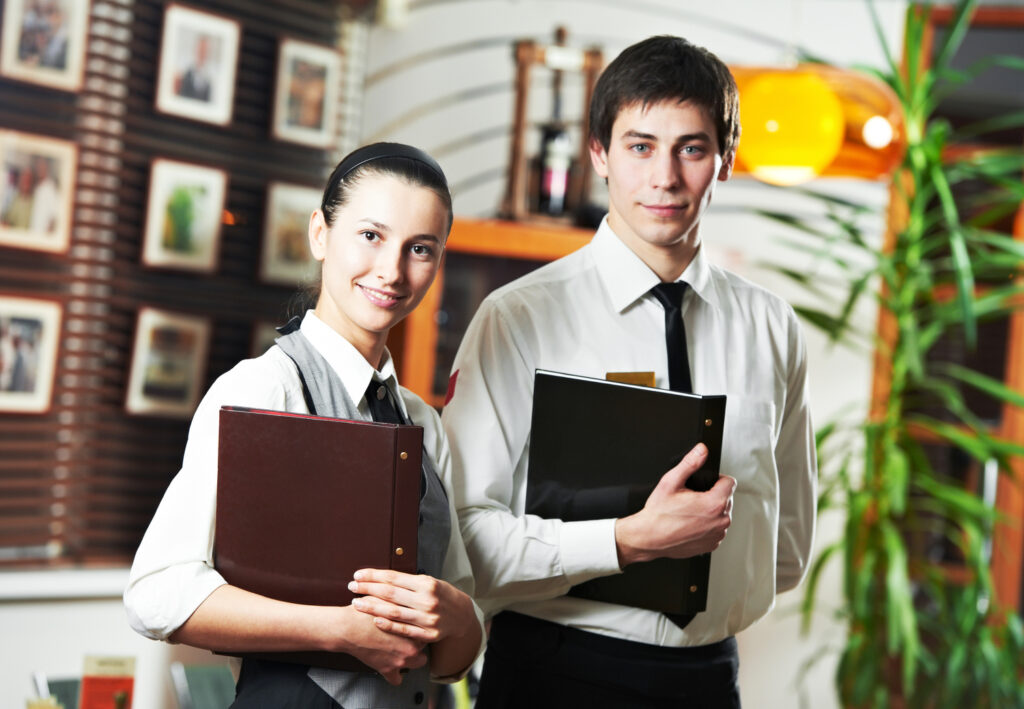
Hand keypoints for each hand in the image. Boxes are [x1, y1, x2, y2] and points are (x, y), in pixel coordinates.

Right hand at [333, 604, 427, 684]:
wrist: (349, 627)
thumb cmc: (367, 612)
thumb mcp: (388, 599)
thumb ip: (402, 599)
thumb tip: (410, 593)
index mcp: (413, 629)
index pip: (425, 629)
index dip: (418, 626)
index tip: (413, 624)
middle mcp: (411, 647)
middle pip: (424, 646)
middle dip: (417, 641)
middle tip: (407, 636)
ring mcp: (401, 660)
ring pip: (417, 663)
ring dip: (411, 658)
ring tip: (402, 650)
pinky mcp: (387, 670)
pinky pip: (397, 680)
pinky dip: (396, 676)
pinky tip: (393, 668)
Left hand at [348, 569, 476, 644]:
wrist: (462, 615)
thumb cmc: (441, 595)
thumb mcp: (429, 582)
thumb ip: (408, 581)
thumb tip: (381, 577)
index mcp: (427, 583)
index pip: (393, 577)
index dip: (373, 576)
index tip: (358, 575)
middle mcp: (427, 600)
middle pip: (390, 593)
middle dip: (368, 589)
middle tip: (352, 587)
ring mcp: (427, 618)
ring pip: (393, 612)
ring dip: (372, 607)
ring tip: (357, 603)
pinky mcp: (427, 634)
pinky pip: (403, 629)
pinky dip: (388, 625)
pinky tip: (374, 619)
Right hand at [614, 443, 735, 565]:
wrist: (649, 538)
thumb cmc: (658, 514)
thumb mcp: (671, 482)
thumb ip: (690, 463)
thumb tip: (702, 450)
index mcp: (714, 504)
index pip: (731, 482)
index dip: (717, 479)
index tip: (705, 484)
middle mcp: (721, 521)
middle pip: (727, 498)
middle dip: (714, 495)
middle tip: (693, 498)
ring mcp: (717, 535)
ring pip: (723, 514)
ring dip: (712, 511)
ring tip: (691, 512)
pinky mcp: (712, 545)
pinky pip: (717, 529)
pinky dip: (708, 525)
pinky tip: (692, 524)